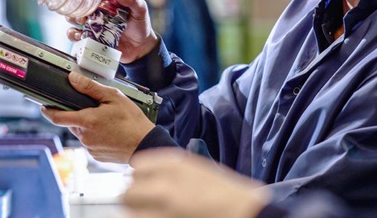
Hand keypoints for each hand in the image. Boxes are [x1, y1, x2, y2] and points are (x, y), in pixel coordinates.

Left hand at [40, 71, 154, 163]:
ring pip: (81, 133)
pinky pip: (90, 143)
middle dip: (78, 115)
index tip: (43, 105)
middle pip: (72, 123)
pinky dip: (95, 136)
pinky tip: (109, 132)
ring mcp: (90, 148)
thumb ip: (90, 88)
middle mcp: (85, 137)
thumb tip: (73, 79)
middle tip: (95, 109)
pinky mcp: (96, 156)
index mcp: (87, 121)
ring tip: (106, 121)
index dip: (47, 111)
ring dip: (88, 126)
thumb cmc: (132, 122)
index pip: (57, 117)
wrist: (146, 145)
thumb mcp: (113, 97)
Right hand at [66, 0, 159, 63]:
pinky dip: (73, 35)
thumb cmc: (140, 25)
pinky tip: (79, 35)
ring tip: (81, 23)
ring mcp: (93, 25)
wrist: (141, 48)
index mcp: (106, 1)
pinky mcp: (91, 38)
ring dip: (72, 20)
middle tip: (83, 14)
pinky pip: (76, 36)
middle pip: (79, 5)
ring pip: (73, 19)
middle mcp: (96, 11)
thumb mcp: (140, 9)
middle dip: (76, 8)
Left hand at [123, 148, 269, 217]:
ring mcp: (164, 206)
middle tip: (143, 205)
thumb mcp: (199, 169)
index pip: (138, 167)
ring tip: (151, 213)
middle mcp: (165, 183)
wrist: (247, 212)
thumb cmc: (228, 194)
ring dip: (137, 212)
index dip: (140, 178)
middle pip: (129, 191)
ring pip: (131, 210)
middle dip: (134, 198)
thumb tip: (147, 176)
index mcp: (174, 164)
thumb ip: (171, 170)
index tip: (143, 184)